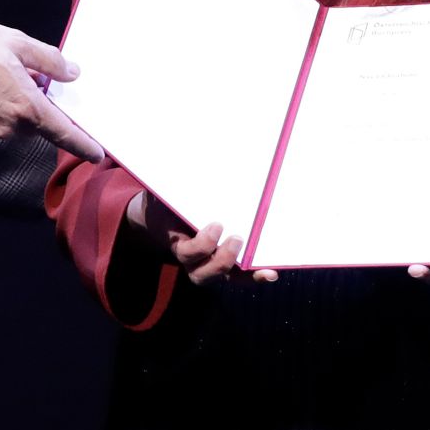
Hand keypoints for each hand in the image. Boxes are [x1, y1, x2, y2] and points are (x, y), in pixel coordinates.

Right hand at [0, 19, 103, 163]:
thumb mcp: (15, 42)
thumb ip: (49, 60)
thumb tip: (73, 73)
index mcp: (28, 107)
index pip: (64, 133)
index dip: (83, 145)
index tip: (97, 154)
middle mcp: (10, 127)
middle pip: (37, 122)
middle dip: (38, 104)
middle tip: (27, 74)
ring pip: (14, 122)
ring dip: (14, 105)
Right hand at [126, 192, 278, 283]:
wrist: (158, 216)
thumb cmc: (166, 200)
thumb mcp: (164, 191)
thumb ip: (171, 182)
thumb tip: (183, 153)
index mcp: (177, 240)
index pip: (188, 251)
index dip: (202, 245)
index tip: (217, 225)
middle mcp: (192, 259)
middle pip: (204, 272)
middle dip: (223, 258)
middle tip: (238, 237)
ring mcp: (208, 263)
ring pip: (223, 277)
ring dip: (243, 272)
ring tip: (262, 265)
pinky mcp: (223, 264)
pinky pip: (238, 276)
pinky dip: (254, 275)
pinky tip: (271, 272)